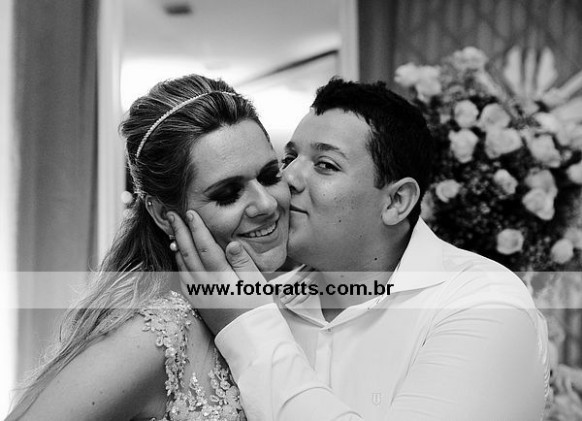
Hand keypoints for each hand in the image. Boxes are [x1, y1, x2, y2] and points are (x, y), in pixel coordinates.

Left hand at [167, 210, 271, 333]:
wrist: (250, 339)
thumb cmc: (258, 308)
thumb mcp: (257, 283)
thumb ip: (243, 262)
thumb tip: (231, 243)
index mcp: (221, 276)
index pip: (205, 246)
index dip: (197, 228)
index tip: (190, 213)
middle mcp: (206, 284)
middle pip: (188, 252)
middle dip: (180, 231)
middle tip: (172, 215)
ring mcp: (199, 294)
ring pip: (182, 265)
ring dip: (177, 245)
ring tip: (173, 230)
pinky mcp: (197, 302)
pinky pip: (182, 279)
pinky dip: (178, 264)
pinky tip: (179, 256)